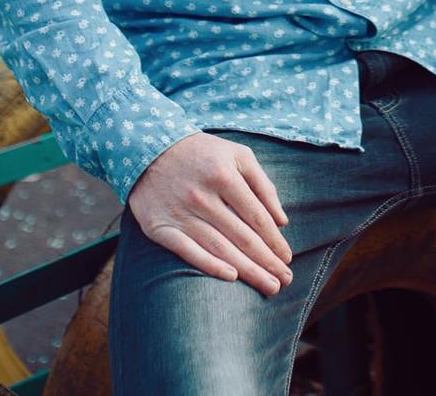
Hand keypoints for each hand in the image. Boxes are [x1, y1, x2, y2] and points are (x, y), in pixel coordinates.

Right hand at [127, 132, 294, 295]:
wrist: (147, 149)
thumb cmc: (202, 153)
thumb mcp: (237, 154)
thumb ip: (263, 184)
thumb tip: (282, 221)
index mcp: (224, 176)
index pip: (256, 217)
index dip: (274, 240)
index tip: (287, 257)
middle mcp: (202, 196)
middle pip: (242, 237)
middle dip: (267, 262)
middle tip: (285, 281)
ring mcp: (180, 213)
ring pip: (220, 248)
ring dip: (248, 270)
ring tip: (269, 286)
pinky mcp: (160, 227)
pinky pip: (188, 251)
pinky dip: (210, 265)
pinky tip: (231, 277)